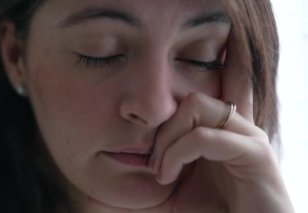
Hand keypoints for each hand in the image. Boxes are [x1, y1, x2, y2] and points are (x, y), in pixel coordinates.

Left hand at [149, 32, 293, 212]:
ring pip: (196, 106)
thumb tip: (99, 182)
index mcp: (218, 129)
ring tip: (161, 171)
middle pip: (189, 97)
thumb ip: (148, 175)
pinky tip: (168, 175)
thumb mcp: (169, 193)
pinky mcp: (254, 154)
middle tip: (153, 164)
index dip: (198, 73)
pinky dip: (179, 153)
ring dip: (168, 139)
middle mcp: (234, 126)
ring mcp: (246, 136)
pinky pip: (206, 136)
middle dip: (162, 129)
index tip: (166, 110)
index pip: (208, 87)